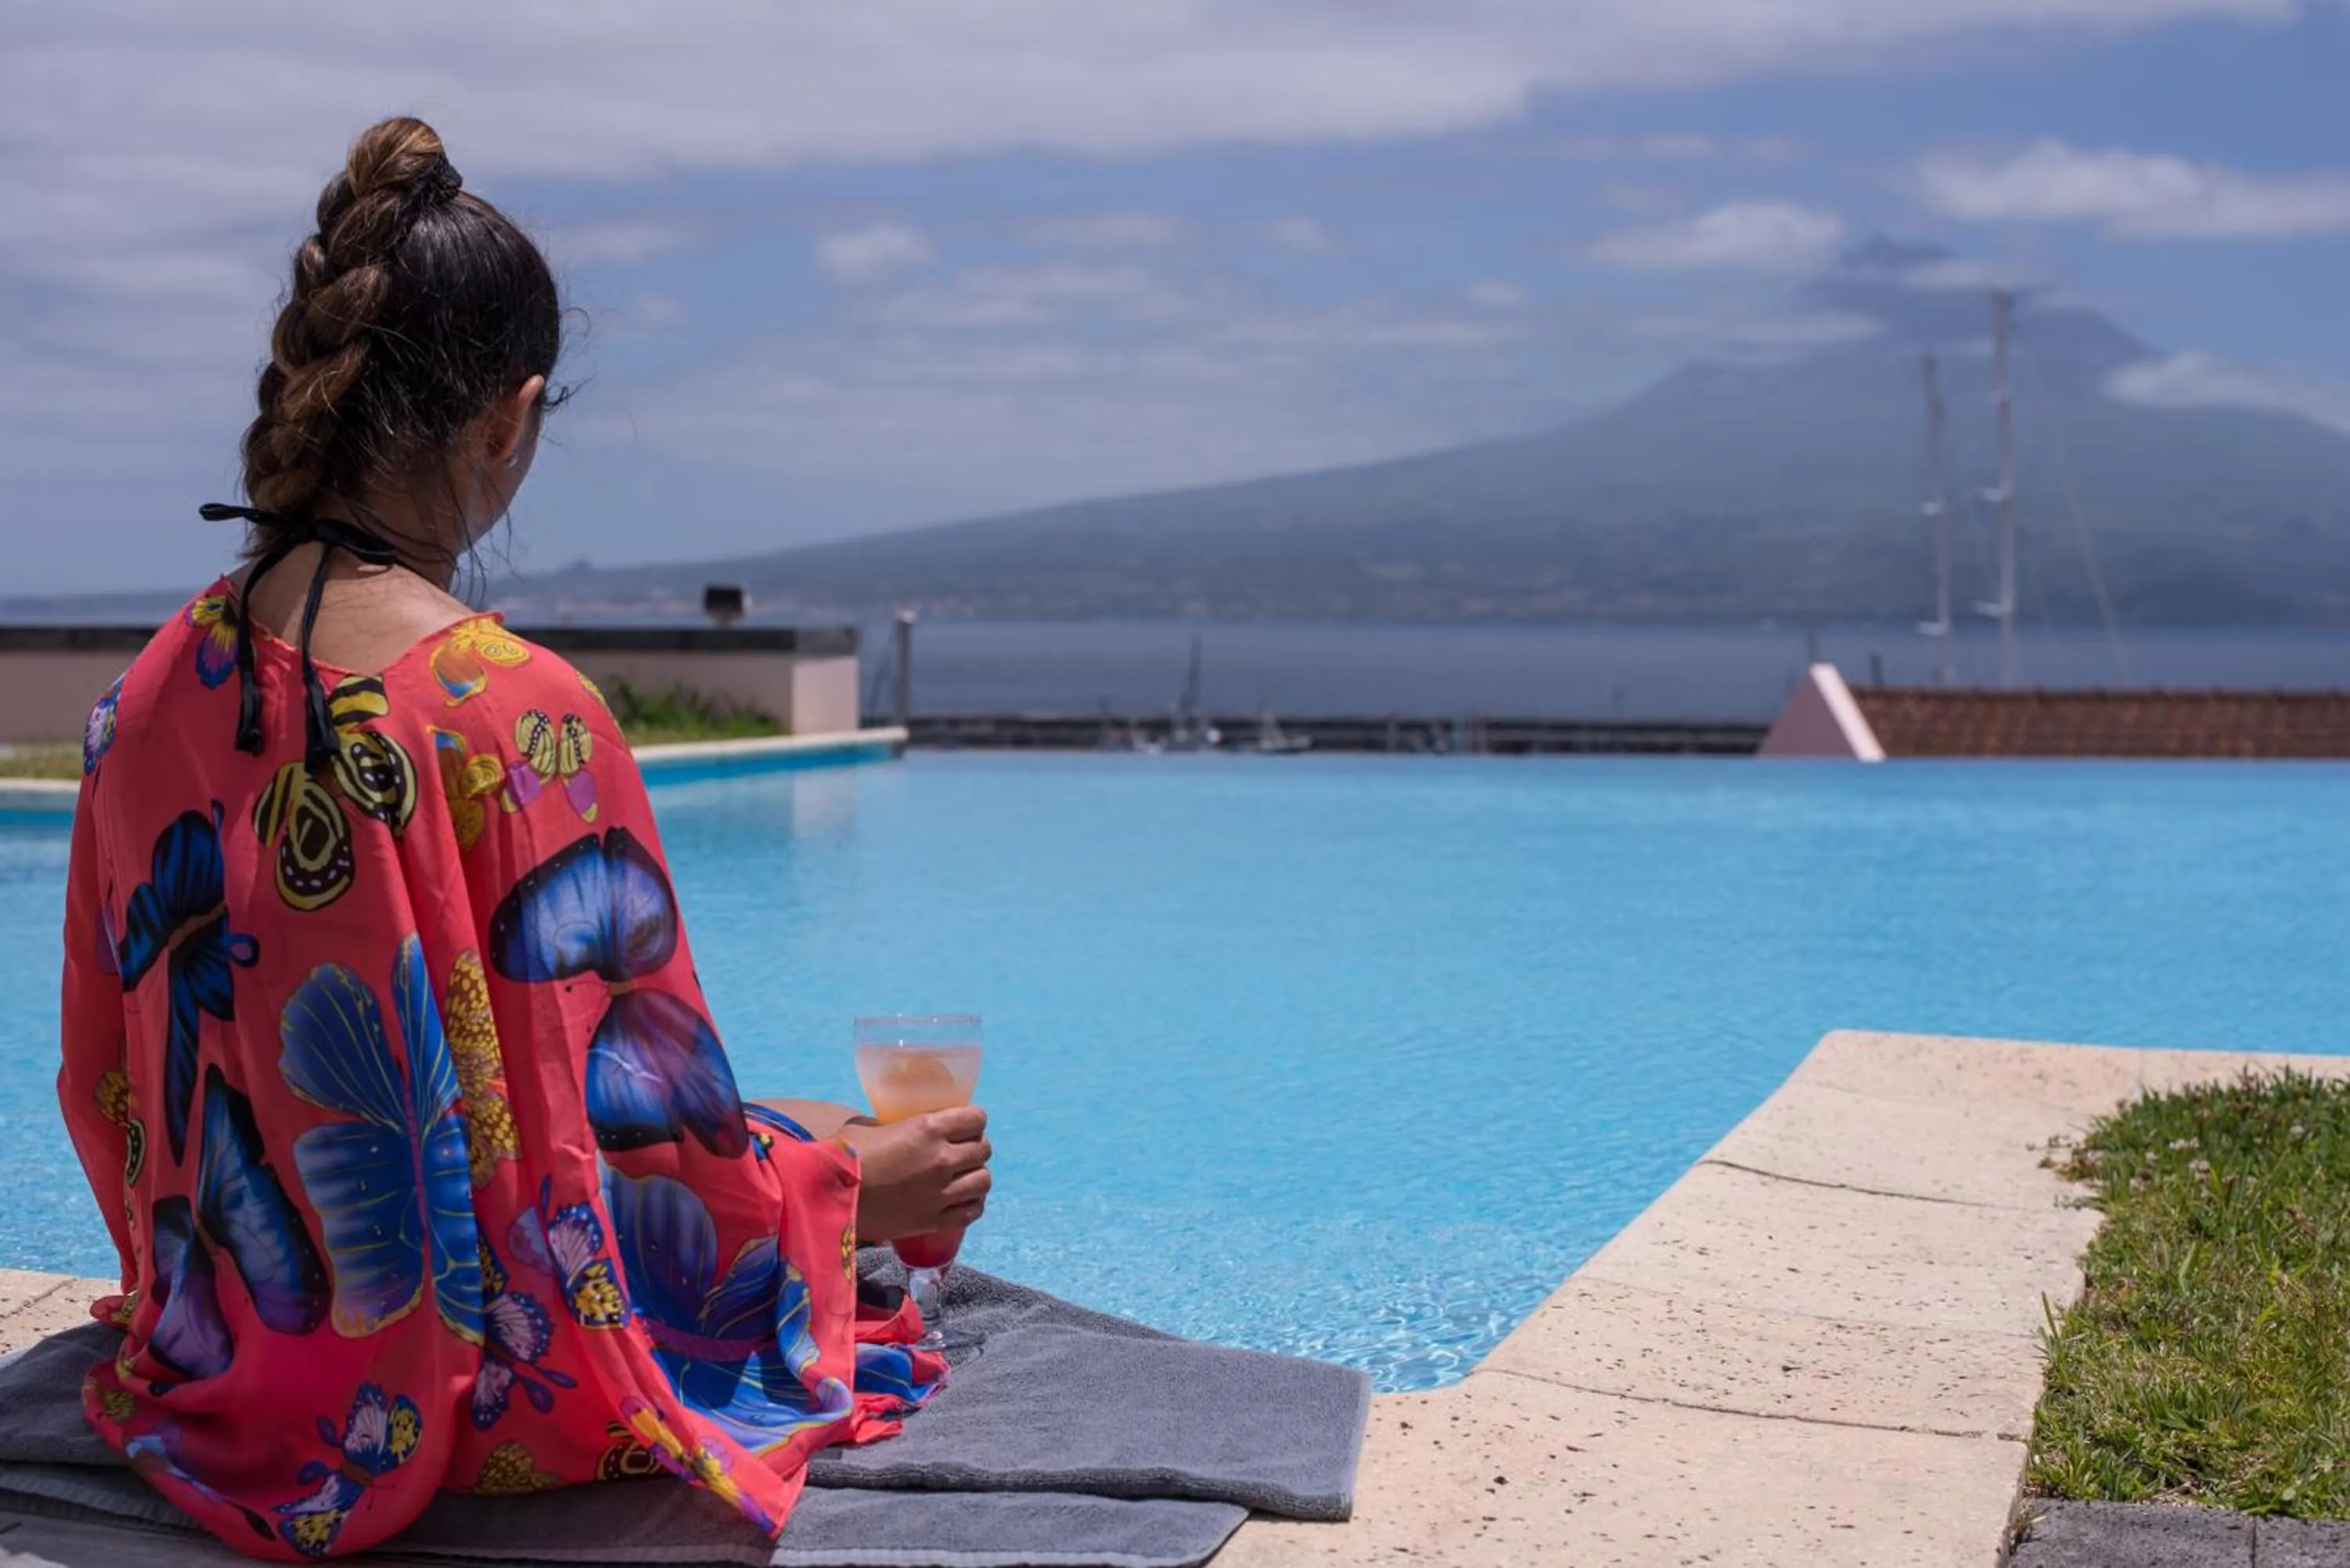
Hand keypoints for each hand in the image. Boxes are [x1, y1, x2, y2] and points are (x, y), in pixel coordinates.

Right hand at [840, 1107, 991, 1242]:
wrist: (825, 1198)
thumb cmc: (841, 1155)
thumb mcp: (868, 1126)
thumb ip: (895, 1124)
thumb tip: (902, 1127)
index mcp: (928, 1128)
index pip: (976, 1118)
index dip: (972, 1120)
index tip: (965, 1124)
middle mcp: (941, 1159)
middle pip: (983, 1149)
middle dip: (974, 1146)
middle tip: (960, 1150)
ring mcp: (940, 1192)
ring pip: (984, 1181)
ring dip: (976, 1175)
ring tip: (962, 1176)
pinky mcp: (934, 1220)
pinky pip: (972, 1211)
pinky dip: (972, 1203)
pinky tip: (962, 1199)